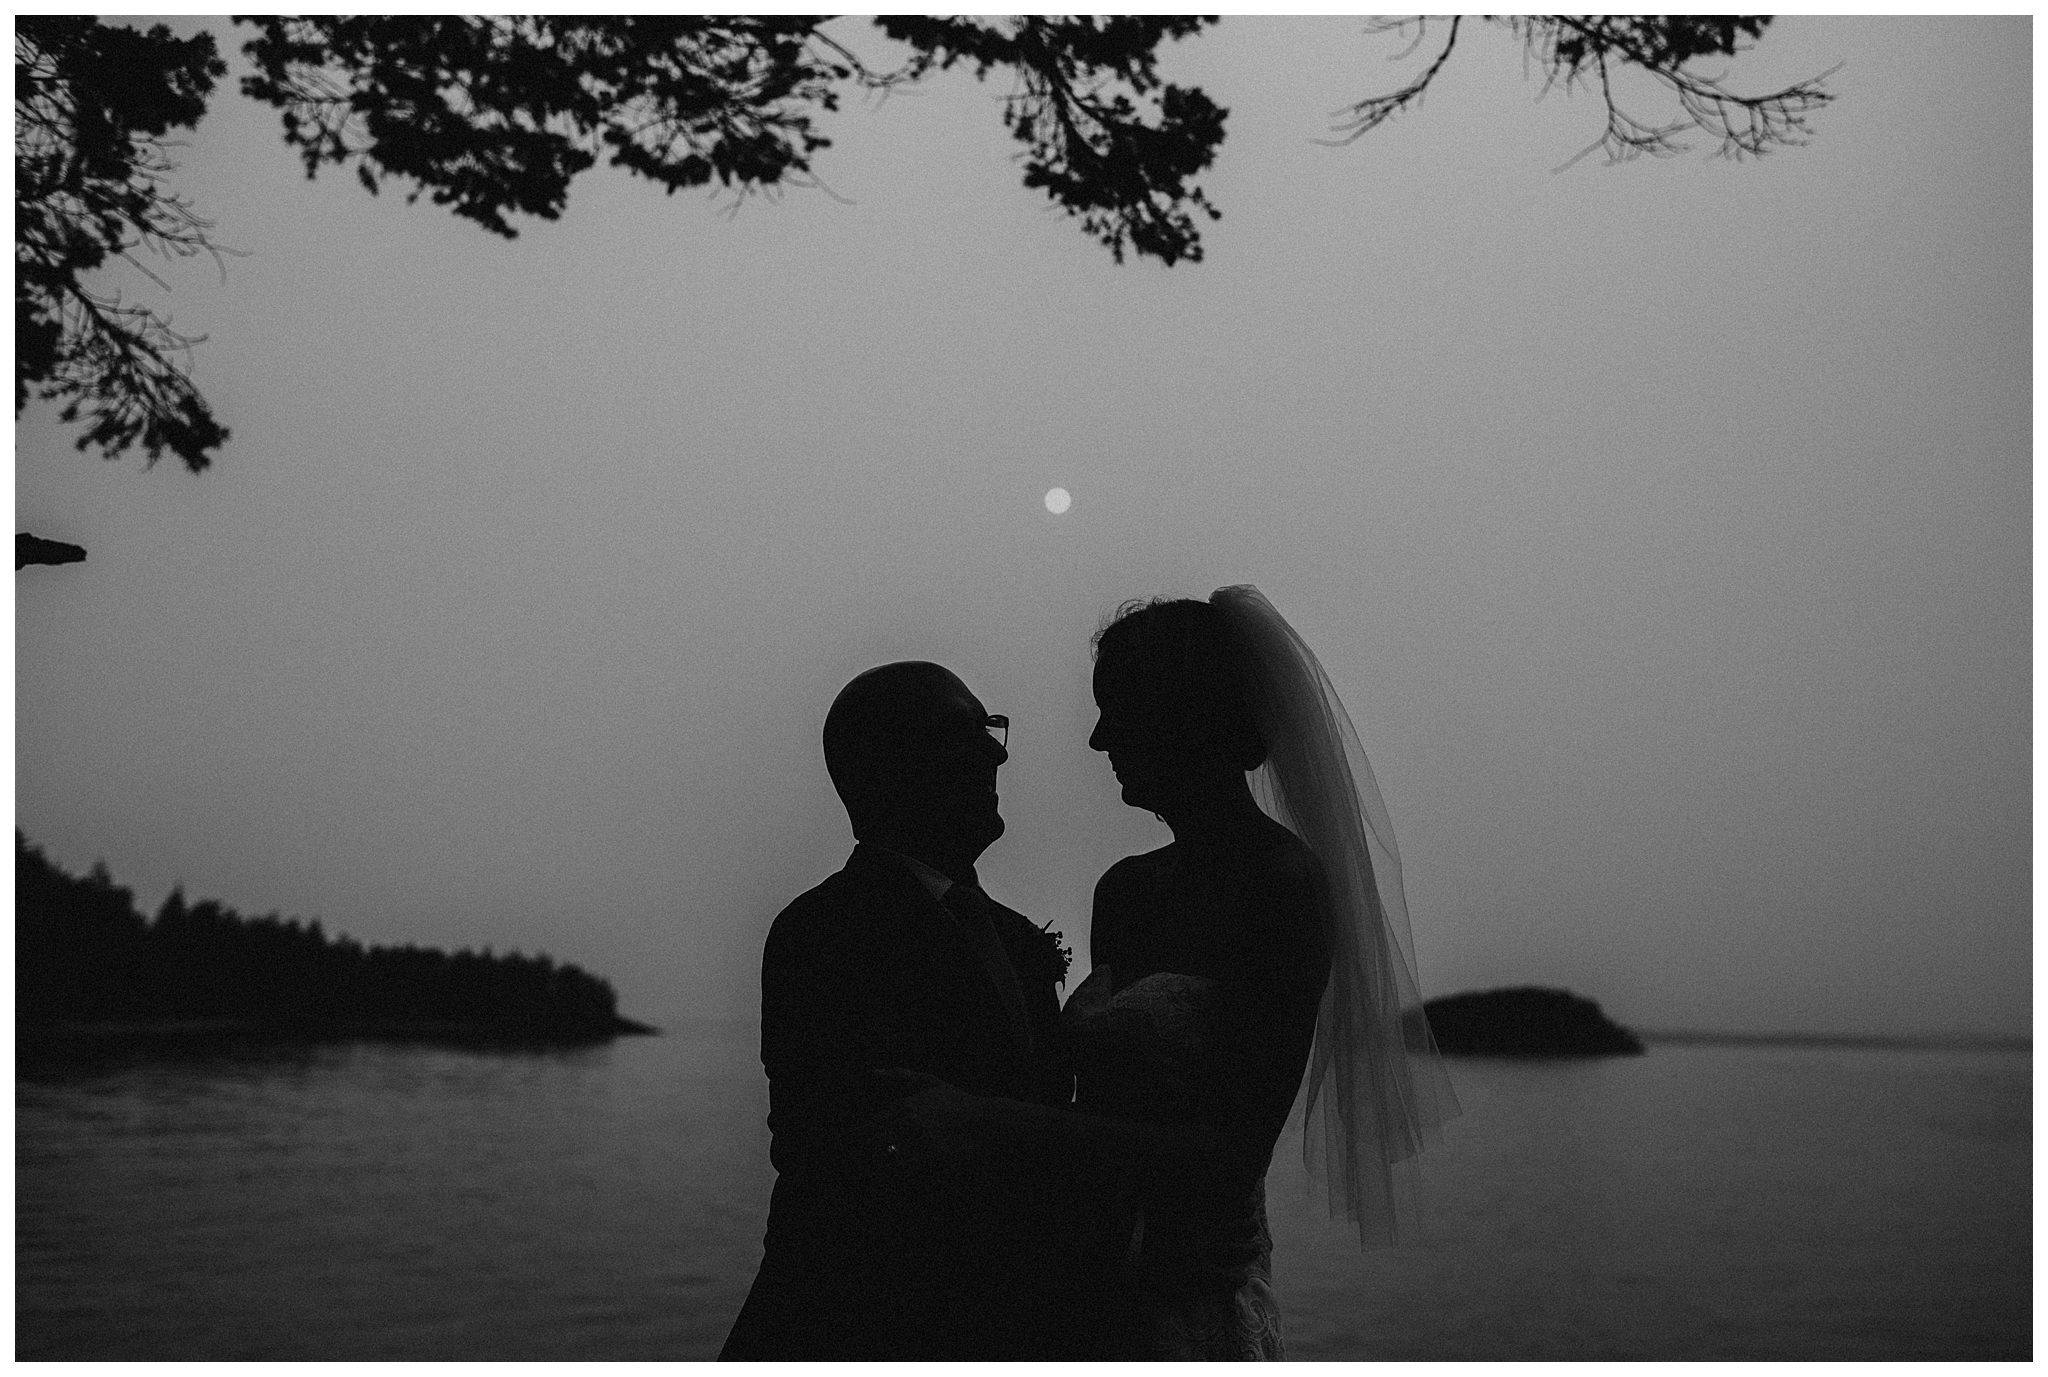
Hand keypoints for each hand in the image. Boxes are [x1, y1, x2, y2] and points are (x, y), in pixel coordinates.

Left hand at [862, 1068, 985, 1166]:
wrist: (984, 1122)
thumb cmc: (956, 1101)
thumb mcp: (930, 1082)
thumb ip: (901, 1075)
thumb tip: (873, 1071)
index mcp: (904, 1106)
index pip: (869, 1125)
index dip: (861, 1135)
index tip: (858, 1140)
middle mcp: (907, 1123)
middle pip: (872, 1142)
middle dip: (866, 1149)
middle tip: (865, 1154)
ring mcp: (917, 1141)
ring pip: (884, 1156)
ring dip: (880, 1159)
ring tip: (879, 1162)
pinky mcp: (928, 1158)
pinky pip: (902, 1167)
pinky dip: (897, 1168)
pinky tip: (901, 1165)